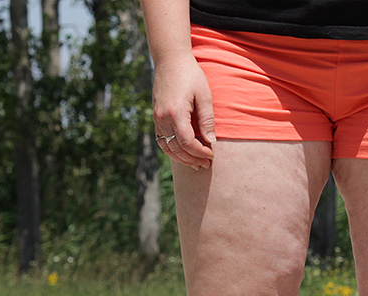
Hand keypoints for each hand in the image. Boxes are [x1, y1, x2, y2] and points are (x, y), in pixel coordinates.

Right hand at [152, 53, 215, 169]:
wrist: (170, 59)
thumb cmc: (190, 75)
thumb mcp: (204, 95)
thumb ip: (207, 119)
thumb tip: (211, 141)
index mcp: (175, 113)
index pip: (187, 142)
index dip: (200, 152)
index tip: (212, 156)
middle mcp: (162, 117)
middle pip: (176, 148)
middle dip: (192, 159)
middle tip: (206, 164)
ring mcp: (157, 117)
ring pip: (166, 147)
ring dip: (181, 158)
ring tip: (196, 163)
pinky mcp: (156, 116)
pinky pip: (161, 139)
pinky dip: (172, 150)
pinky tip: (184, 153)